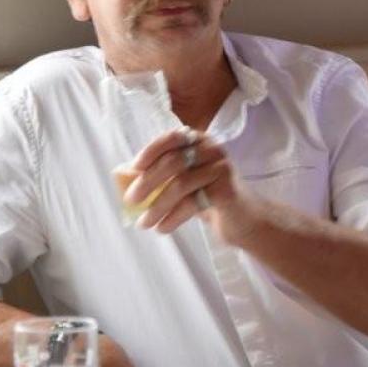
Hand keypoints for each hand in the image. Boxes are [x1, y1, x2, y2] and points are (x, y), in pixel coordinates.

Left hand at [123, 128, 261, 243]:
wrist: (243, 219)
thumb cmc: (208, 197)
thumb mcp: (184, 182)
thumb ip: (162, 175)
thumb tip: (124, 176)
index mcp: (200, 141)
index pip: (172, 138)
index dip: (151, 151)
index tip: (134, 168)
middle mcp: (212, 149)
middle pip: (173, 161)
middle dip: (148, 182)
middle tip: (131, 201)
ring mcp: (221, 167)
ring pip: (181, 184)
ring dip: (157, 206)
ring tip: (145, 223)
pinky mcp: (226, 189)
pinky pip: (192, 203)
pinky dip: (173, 217)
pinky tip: (163, 228)